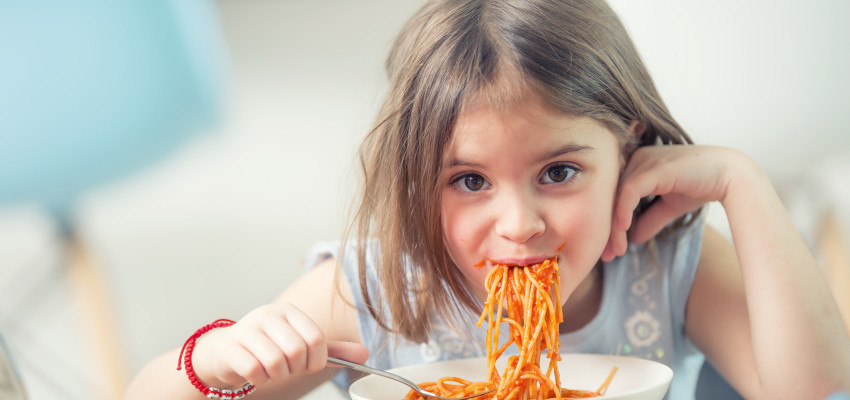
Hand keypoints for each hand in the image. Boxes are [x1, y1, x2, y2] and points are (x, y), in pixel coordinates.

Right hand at [191, 302, 367, 387]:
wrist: (227, 351)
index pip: (316, 339)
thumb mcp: (302, 344)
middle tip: (288, 369)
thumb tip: (365, 354)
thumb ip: (333, 350)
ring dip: (278, 376)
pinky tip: (256, 373)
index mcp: (290, 311)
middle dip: (296, 369)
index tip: (308, 364)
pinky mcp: (231, 346)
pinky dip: (260, 379)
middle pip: (297, 351)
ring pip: (276, 362)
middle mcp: (269, 315)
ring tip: (272, 371)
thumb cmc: (269, 347)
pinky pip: (254, 370)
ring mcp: (247, 328)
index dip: (316, 360)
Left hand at [601, 145, 748, 261]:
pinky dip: (623, 211)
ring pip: (617, 197)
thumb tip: (634, 239)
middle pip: (611, 197)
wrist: (731, 176)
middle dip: (607, 229)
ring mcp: (644, 161)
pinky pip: (629, 191)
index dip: (610, 224)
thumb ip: (650, 219)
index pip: (614, 197)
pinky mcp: (653, 167)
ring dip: (614, 227)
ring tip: (616, 251)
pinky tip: (623, 230)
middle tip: (607, 256)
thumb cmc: (701, 186)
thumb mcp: (669, 206)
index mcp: (637, 166)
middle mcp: (636, 160)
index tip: (610, 251)